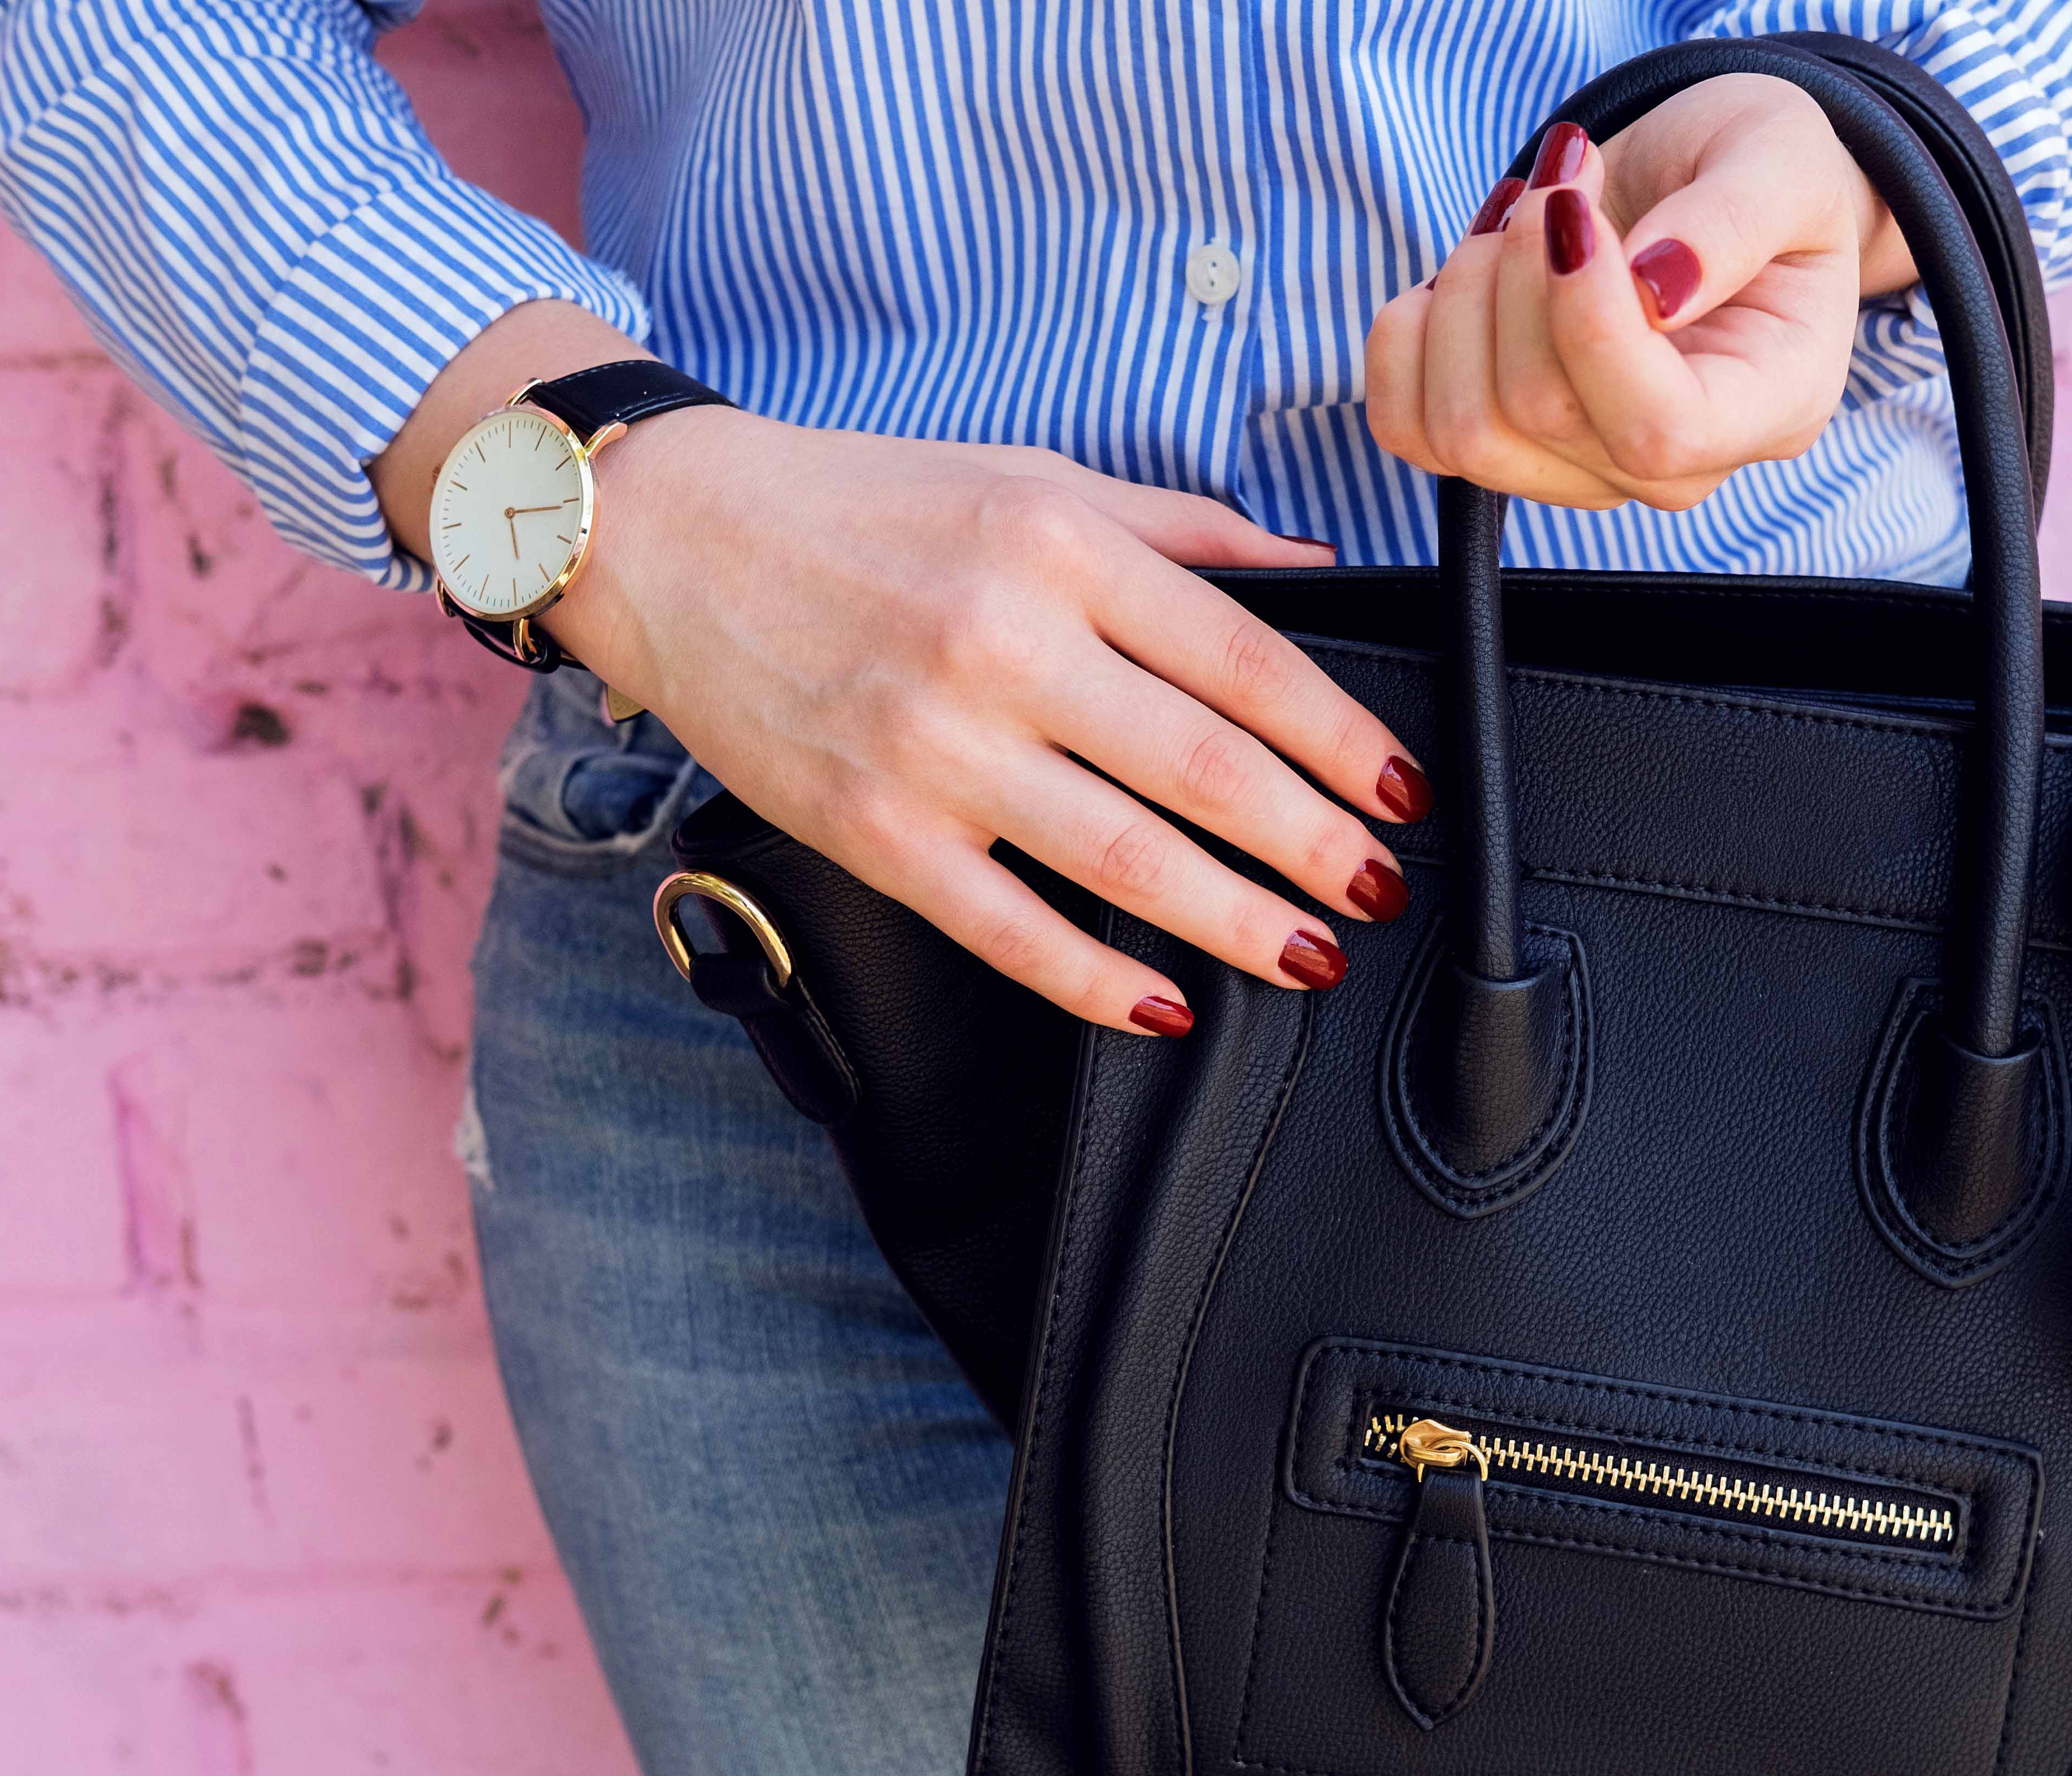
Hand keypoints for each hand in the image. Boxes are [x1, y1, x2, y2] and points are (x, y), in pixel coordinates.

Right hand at [374, 305, 1423, 1040]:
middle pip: (1204, 770)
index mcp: (1059, 545)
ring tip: (1310, 956)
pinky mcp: (874, 829)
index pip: (1244, 659)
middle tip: (1379, 889)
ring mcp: (935, 746)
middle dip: (1314, 845)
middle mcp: (1003, 644)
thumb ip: (1177, 531)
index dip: (1340, 738)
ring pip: (1125, 860)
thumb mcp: (1031, 476)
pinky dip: (1096, 979)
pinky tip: (1163, 1003)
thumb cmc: (859, 507)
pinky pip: (1009, 928)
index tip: (1400, 790)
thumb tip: (1310, 572)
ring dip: (1238, 921)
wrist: (671, 539)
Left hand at [1366, 75, 1915, 513]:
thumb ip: (1732, 221)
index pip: (1659, 432)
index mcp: (1770, 406)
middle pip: (1542, 414)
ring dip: (1466, 293)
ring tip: (1523, 213)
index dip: (1591, 324)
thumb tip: (1652, 289)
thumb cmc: (1761, 172)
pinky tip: (1470, 268)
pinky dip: (1409, 334)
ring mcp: (1582, 473)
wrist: (1706, 186)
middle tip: (1560, 181)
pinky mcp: (1502, 447)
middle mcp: (1676, 469)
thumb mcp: (1782, 160)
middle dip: (1522, 270)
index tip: (1578, 212)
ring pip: (1464, 429)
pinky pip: (1407, 428)